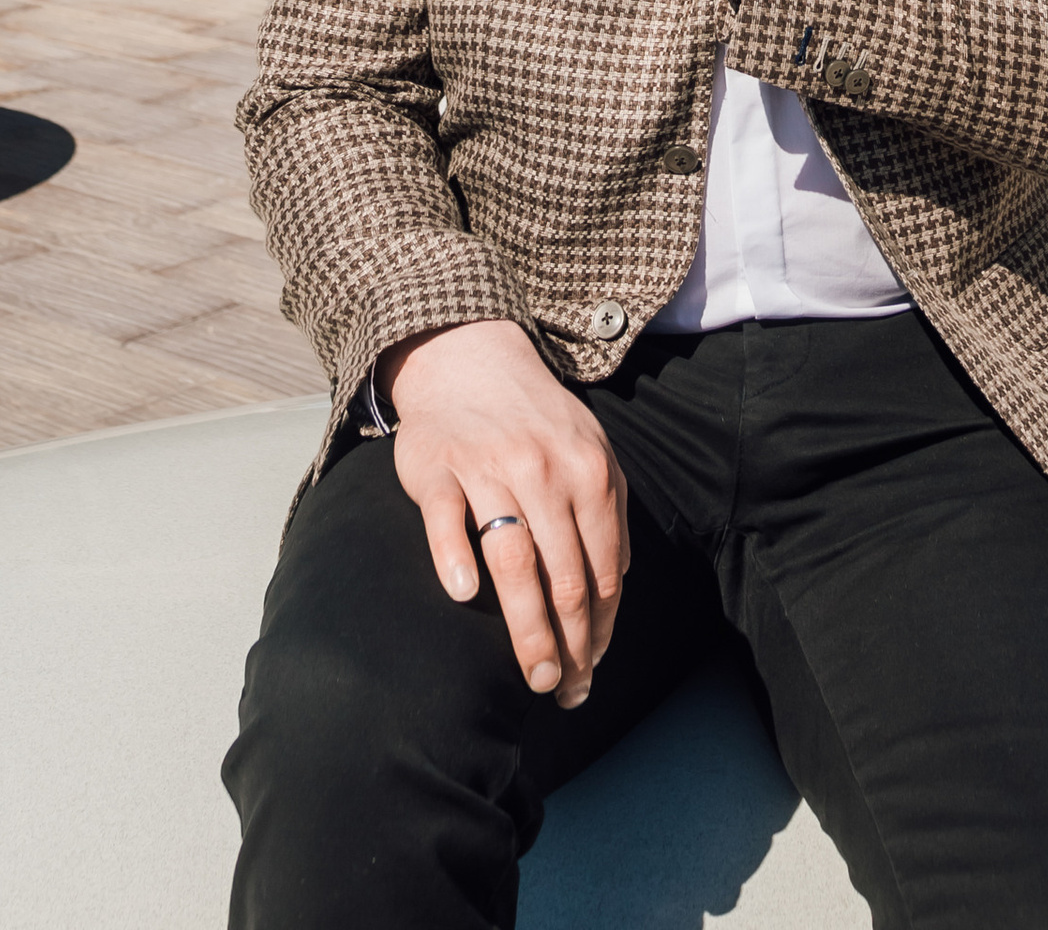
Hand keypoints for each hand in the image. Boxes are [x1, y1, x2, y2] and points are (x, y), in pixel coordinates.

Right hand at [382, 319, 629, 707]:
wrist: (470, 356)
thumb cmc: (535, 421)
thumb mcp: (587, 453)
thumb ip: (605, 515)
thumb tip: (612, 592)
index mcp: (590, 472)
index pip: (602, 570)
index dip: (600, 629)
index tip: (591, 671)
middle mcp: (544, 471)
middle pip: (564, 576)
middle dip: (569, 645)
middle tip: (563, 691)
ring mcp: (488, 467)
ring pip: (514, 559)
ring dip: (528, 626)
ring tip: (534, 675)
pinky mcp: (436, 467)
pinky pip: (447, 518)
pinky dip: (455, 557)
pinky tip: (464, 596)